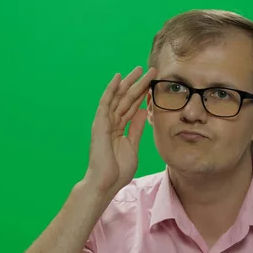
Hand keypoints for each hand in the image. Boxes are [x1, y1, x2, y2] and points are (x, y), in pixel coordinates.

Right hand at [83, 66, 156, 195]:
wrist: (105, 183)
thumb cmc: (117, 170)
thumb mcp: (132, 145)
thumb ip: (136, 128)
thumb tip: (143, 111)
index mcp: (119, 128)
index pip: (132, 106)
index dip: (143, 93)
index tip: (153, 82)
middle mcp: (111, 122)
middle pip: (126, 98)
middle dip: (138, 84)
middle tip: (150, 70)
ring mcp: (104, 122)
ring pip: (118, 97)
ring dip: (128, 82)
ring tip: (139, 69)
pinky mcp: (99, 124)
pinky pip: (106, 103)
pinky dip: (111, 90)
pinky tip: (118, 78)